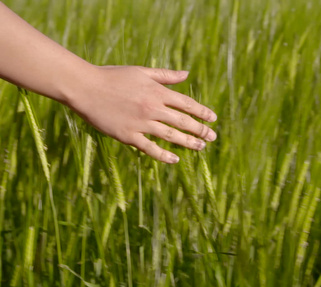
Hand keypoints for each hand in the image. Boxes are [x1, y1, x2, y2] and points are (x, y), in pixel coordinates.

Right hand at [64, 65, 216, 163]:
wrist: (84, 87)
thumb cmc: (112, 76)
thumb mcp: (141, 71)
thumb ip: (165, 75)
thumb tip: (187, 74)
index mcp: (157, 91)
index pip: (186, 104)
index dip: (202, 112)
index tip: (213, 119)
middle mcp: (152, 108)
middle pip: (183, 121)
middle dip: (201, 130)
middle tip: (213, 137)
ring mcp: (140, 123)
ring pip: (171, 136)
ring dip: (188, 142)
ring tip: (201, 147)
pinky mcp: (127, 135)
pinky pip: (150, 148)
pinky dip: (163, 155)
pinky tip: (175, 159)